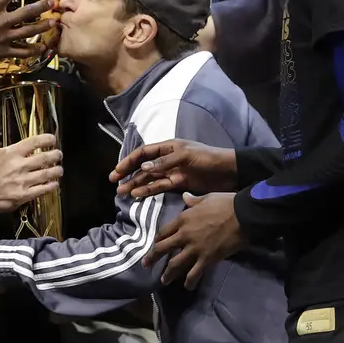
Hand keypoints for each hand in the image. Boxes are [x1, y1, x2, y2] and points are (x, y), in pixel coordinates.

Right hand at [0, 0, 57, 73]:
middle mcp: (1, 23)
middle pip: (27, 12)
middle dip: (41, 6)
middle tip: (53, 2)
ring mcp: (4, 39)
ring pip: (29, 32)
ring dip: (42, 26)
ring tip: (53, 22)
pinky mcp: (3, 53)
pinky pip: (22, 52)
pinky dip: (34, 51)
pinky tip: (43, 48)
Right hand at [0, 119, 62, 217]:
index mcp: (11, 153)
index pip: (34, 142)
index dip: (46, 139)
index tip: (52, 139)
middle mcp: (19, 166)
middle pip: (44, 158)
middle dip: (55, 155)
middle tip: (59, 154)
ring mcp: (23, 181)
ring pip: (46, 174)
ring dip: (56, 171)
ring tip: (59, 169)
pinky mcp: (24, 195)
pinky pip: (42, 190)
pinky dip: (51, 186)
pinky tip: (54, 184)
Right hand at [109, 139, 238, 198]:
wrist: (230, 172)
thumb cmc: (209, 158)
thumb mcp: (186, 156)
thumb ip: (165, 163)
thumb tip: (143, 168)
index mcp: (168, 147)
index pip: (143, 153)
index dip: (128, 161)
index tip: (117, 171)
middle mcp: (167, 159)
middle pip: (143, 166)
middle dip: (128, 174)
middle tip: (114, 182)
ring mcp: (172, 172)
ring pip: (149, 178)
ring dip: (135, 184)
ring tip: (122, 192)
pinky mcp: (179, 184)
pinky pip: (160, 187)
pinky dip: (148, 191)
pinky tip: (138, 195)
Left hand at [143, 193, 243, 289]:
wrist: (242, 215)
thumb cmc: (225, 203)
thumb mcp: (206, 198)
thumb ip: (193, 200)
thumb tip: (185, 196)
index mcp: (182, 219)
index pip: (164, 232)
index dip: (158, 240)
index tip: (155, 245)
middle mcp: (184, 235)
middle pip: (163, 248)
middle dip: (153, 257)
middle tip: (146, 265)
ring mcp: (194, 248)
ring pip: (175, 264)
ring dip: (168, 273)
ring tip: (163, 281)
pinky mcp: (207, 258)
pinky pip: (195, 273)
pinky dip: (190, 281)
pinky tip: (187, 287)